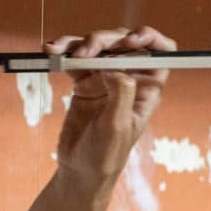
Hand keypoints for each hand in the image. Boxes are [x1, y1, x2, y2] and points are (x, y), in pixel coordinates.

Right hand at [42, 25, 176, 191]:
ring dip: (77, 43)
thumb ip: (121, 93)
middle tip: (85, 51)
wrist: (80, 172)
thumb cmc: (106, 155)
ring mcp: (106, 79)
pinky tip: (50, 50)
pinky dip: (62, 52)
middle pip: (122, 43)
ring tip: (58, 50)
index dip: (150, 38)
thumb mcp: (117, 126)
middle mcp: (130, 79)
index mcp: (147, 88)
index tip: (131, 39)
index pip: (161, 52)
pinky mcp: (84, 82)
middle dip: (103, 40)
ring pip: (97, 47)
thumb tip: (114, 67)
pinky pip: (75, 59)